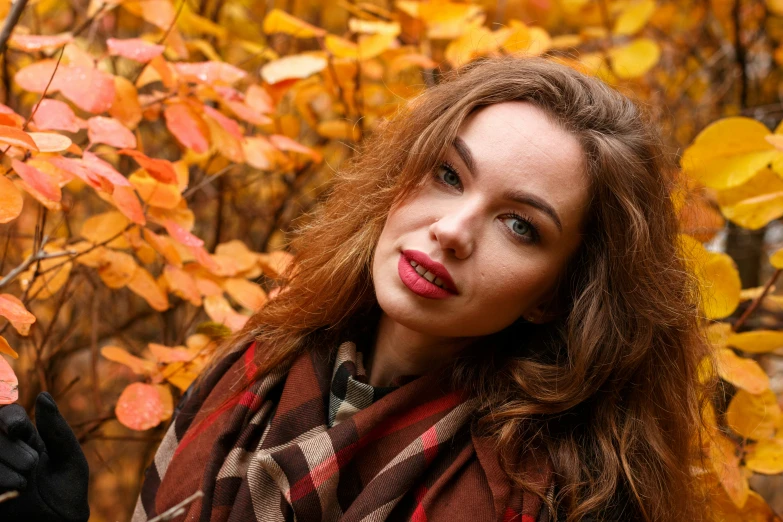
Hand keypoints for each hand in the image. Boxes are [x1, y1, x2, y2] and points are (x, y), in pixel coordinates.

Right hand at [0, 392, 89, 521]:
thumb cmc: (67, 491)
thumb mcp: (69, 458)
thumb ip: (56, 430)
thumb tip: (43, 395)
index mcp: (25, 438)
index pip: (7, 415)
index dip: (10, 418)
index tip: (18, 429)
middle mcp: (4, 451)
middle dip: (10, 448)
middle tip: (31, 464)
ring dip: (2, 465)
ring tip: (24, 482)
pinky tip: (13, 491)